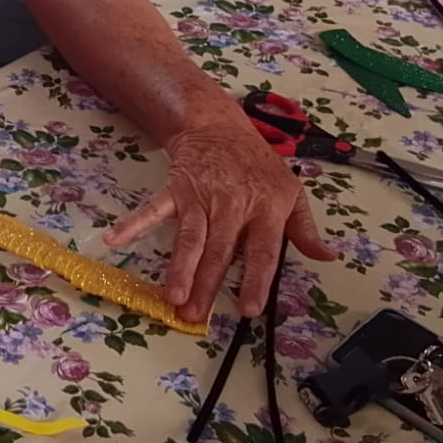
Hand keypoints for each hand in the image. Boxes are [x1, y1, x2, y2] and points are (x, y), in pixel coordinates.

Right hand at [102, 104, 335, 322]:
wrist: (220, 127)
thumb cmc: (258, 166)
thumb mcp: (291, 192)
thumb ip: (305, 229)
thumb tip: (327, 257)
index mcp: (266, 208)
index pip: (262, 251)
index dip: (255, 280)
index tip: (247, 308)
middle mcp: (233, 205)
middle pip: (220, 251)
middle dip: (207, 284)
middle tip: (194, 314)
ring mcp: (202, 197)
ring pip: (190, 238)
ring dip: (180, 268)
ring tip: (172, 296)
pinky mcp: (176, 190)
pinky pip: (154, 209)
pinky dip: (134, 223)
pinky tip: (116, 238)